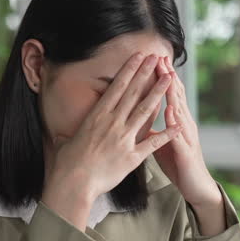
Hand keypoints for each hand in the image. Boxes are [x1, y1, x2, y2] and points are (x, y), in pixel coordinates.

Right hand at [41, 53, 182, 229]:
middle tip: (157, 58)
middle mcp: (112, 123)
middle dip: (146, 73)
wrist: (73, 182)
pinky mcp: (132, 157)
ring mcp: (123, 139)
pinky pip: (152, 143)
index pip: (117, 88)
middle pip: (133, 93)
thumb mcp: (68, 140)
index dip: (129, 70)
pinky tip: (177, 124)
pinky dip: (166, 134)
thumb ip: (71, 133)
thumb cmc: (68, 163)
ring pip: (144, 111)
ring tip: (168, 79)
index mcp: (97, 116)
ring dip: (158, 93)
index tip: (138, 57)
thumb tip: (62, 133)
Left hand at [148, 57, 221, 208]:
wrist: (196, 186)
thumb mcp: (162, 143)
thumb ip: (153, 128)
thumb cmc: (178, 164)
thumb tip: (139, 117)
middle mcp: (184, 125)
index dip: (161, 77)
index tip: (153, 59)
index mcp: (177, 121)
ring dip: (174, 93)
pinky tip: (170, 110)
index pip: (169, 94)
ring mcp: (186, 137)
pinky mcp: (186, 152)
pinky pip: (179, 134)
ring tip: (168, 75)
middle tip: (161, 56)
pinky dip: (174, 121)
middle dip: (168, 76)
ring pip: (180, 110)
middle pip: (176, 96)